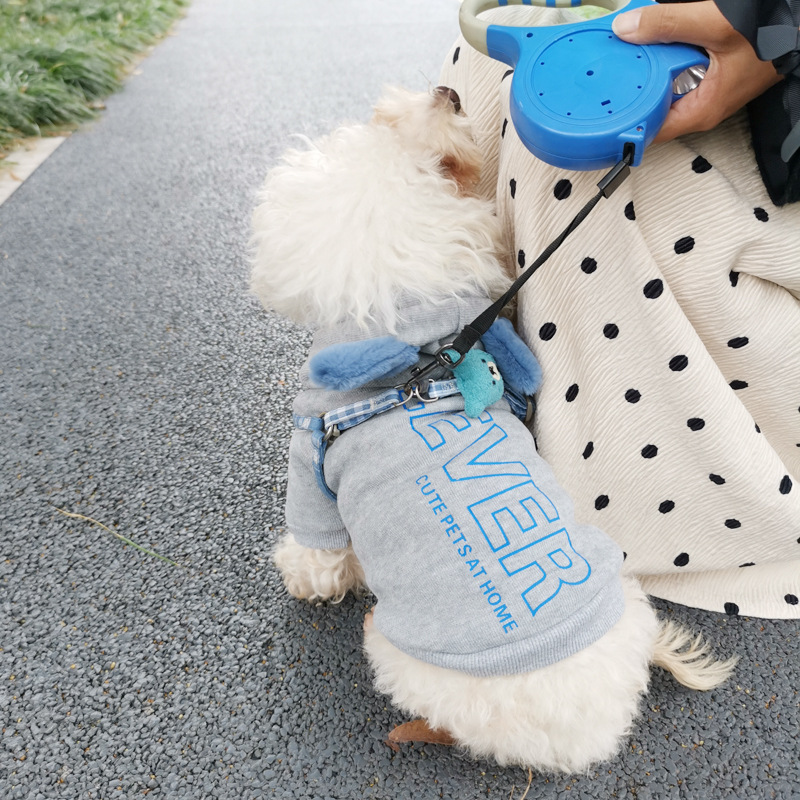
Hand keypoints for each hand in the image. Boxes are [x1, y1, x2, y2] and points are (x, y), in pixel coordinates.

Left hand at [612, 0, 782, 141]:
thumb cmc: (773, 34)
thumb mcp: (715, 24)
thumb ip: (669, 25)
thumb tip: (627, 29)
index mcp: (701, 111)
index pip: (651, 132)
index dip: (624, 126)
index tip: (601, 114)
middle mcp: (703, 108)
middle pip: (653, 111)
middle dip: (631, 96)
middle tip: (606, 81)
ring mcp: (710, 93)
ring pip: (665, 92)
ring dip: (647, 78)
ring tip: (623, 63)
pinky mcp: (715, 77)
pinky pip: (680, 76)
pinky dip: (665, 64)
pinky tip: (654, 48)